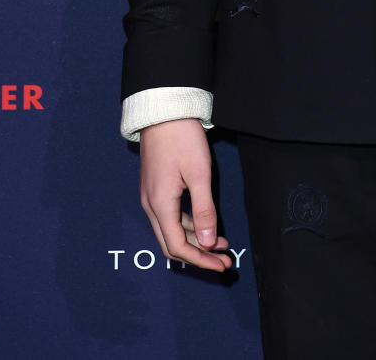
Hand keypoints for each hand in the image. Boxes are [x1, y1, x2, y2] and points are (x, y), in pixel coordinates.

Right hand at [139, 118, 231, 271]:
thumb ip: (204, 209)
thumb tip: (209, 242)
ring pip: (171, 231)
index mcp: (160, 205)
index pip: (178, 247)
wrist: (163, 111)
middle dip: (199, 255)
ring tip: (222, 244)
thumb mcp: (199, 173)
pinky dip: (188, 226)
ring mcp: (151, 197)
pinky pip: (170, 216)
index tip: (222, 264)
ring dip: (195, 241)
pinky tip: (205, 225)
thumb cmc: (182, 138)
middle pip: (172, 244)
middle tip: (224, 260)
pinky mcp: (156, 188)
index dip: (200, 260)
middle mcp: (151, 205)